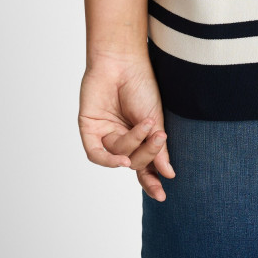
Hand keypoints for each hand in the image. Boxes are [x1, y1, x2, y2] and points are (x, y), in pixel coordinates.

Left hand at [78, 53, 175, 200]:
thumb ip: (158, 149)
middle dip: (147, 155)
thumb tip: (168, 174)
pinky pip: (96, 154)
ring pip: (118, 156)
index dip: (150, 181)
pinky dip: (109, 159)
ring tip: (145, 124)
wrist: (123, 62)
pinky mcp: (89, 130)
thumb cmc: (142, 85)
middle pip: (132, 162)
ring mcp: (104, 134)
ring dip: (133, 144)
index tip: (162, 195)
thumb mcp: (155, 119)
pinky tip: (121, 159)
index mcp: (138, 136)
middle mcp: (120, 138)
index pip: (143, 165)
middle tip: (159, 138)